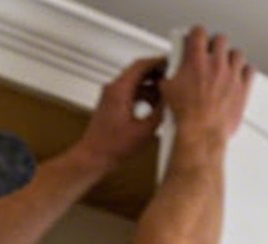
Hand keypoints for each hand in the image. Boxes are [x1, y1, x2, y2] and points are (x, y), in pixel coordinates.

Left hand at [73, 54, 167, 170]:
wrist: (95, 156)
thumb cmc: (112, 146)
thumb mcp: (145, 130)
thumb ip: (159, 113)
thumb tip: (170, 104)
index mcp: (120, 90)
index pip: (140, 66)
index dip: (157, 62)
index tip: (170, 62)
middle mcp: (113, 89)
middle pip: (137, 72)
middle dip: (156, 73)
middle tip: (172, 77)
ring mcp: (111, 96)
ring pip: (134, 82)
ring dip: (151, 86)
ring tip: (167, 93)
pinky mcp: (112, 104)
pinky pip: (130, 92)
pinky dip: (143, 94)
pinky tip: (155, 105)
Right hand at [162, 26, 253, 145]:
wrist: (201, 132)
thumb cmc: (186, 115)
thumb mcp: (168, 89)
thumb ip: (170, 75)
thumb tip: (167, 75)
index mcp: (196, 60)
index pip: (199, 32)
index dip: (197, 34)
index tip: (196, 38)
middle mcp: (216, 65)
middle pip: (221, 39)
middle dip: (215, 44)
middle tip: (211, 52)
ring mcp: (231, 76)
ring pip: (237, 54)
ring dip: (231, 57)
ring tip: (225, 64)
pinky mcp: (242, 90)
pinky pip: (250, 71)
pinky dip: (246, 71)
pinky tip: (239, 76)